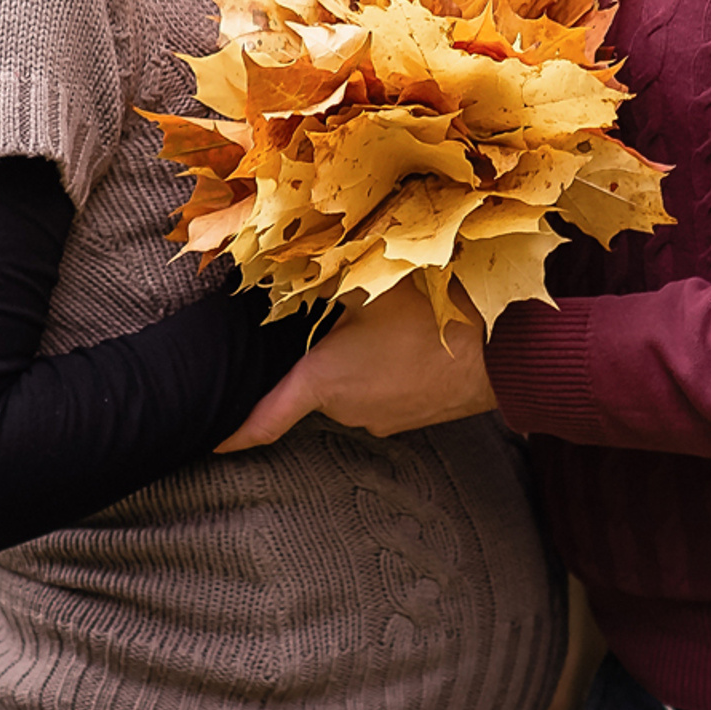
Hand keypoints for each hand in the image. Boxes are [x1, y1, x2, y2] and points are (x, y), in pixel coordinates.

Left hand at [216, 282, 496, 450]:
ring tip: (388, 325)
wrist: (499, 356)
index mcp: (325, 379)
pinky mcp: (408, 418)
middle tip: (341, 319)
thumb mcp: (373, 283)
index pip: (267, 418)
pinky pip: (381, 391)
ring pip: (351, 385)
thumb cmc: (431, 316)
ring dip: (357, 360)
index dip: (235, 431)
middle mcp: (345, 409)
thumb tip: (293, 269)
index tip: (211, 440)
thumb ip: (327, 279)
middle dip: (320, 355)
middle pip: (315, 382)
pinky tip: (410, 342)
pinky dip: (385, 370)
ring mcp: (379, 418)